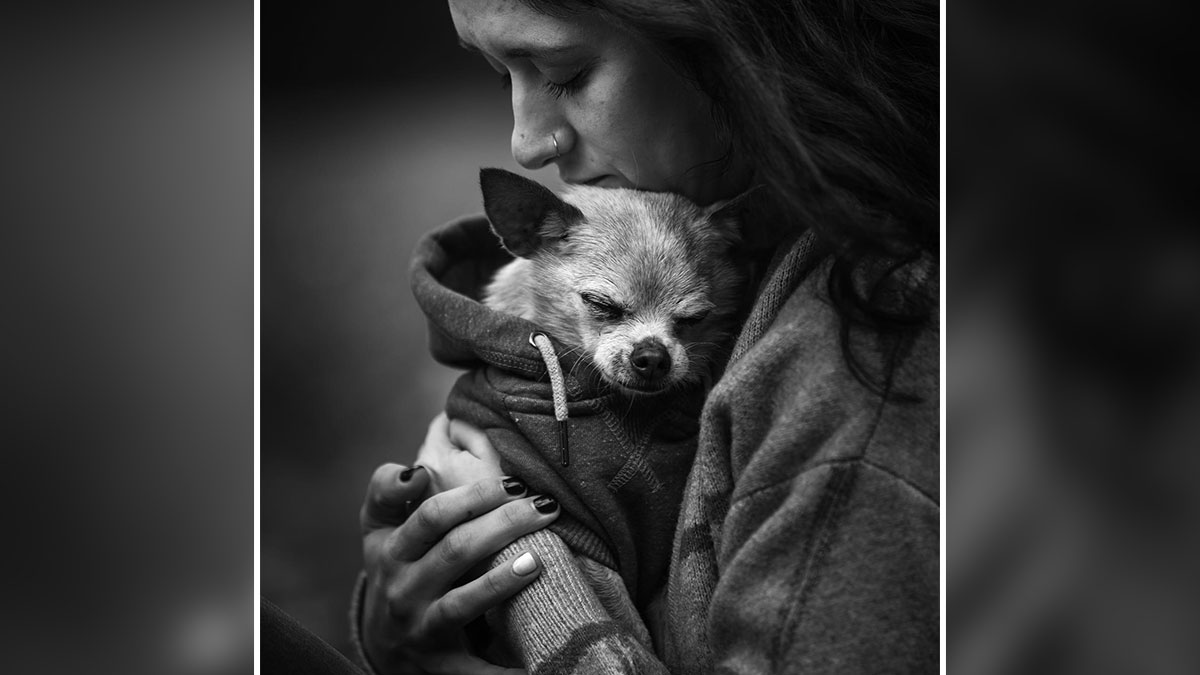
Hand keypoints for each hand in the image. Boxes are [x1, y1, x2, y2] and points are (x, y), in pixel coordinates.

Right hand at [359, 419, 559, 673]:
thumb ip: (387, 490)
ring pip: (463, 602)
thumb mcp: (377, 530)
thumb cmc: (393, 569)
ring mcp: (421, 628)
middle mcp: (403, 589)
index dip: (474, 496)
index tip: (515, 482)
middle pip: (456, 551)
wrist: (381, 644)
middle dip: (504, 524)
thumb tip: (417, 471)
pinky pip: (473, 667)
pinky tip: (534, 661)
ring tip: (537, 560)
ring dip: (500, 582)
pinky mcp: (440, 663)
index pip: (433, 516)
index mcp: (391, 551)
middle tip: (546, 507)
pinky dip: (501, 670)